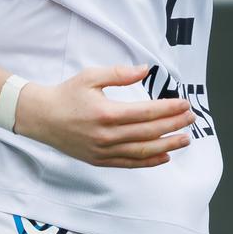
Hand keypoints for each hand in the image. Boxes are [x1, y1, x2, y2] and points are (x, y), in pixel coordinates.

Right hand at [14, 65, 194, 166]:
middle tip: (191, 119)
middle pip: (149, 132)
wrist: (41, 118)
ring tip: (185, 139)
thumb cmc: (66, 94)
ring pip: (142, 152)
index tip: (185, 104)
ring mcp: (103, 151)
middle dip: (174, 125)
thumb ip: (120, 73)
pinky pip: (129, 164)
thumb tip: (145, 70)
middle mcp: (106, 135)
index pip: (146, 112)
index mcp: (106, 113)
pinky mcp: (99, 160)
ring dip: (167, 146)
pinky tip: (164, 156)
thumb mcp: (90, 76)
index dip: (169, 109)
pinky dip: (149, 162)